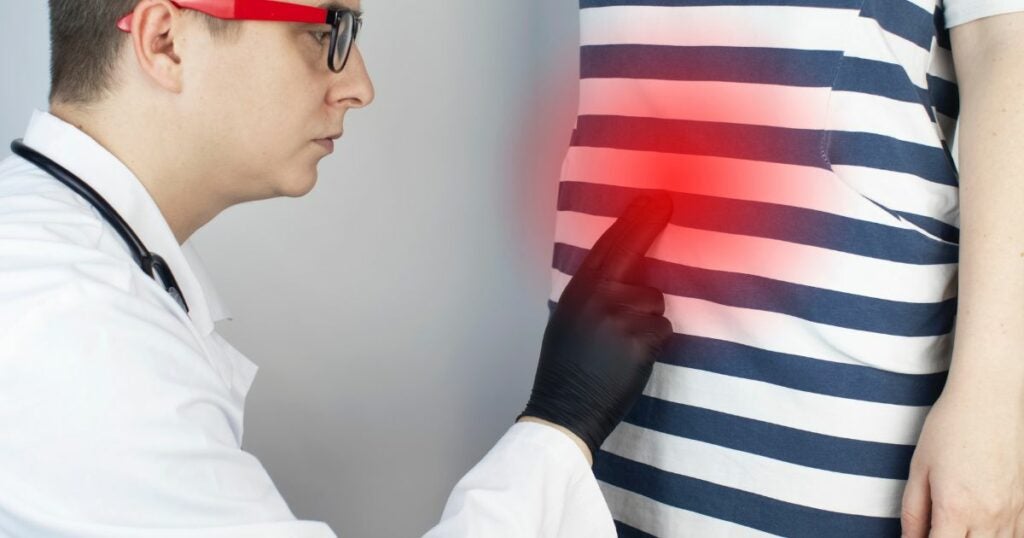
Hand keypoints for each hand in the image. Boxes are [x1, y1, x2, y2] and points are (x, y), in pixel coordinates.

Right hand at [519, 192, 673, 459]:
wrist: (565, 409)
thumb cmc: (566, 370)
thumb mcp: (569, 320)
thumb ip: (594, 295)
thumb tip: (625, 275)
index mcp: (577, 291)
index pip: (607, 245)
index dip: (631, 219)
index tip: (650, 198)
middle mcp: (597, 295)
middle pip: (631, 249)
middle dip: (649, 222)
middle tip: (666, 201)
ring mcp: (618, 315)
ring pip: (654, 300)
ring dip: (648, 319)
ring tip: (624, 346)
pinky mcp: (640, 338)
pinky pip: (662, 328)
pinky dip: (654, 343)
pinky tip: (632, 359)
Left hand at [901, 382, 1023, 536]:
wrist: (991, 398)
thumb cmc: (949, 427)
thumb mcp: (919, 467)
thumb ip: (913, 510)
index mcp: (955, 507)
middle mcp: (988, 515)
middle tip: (938, 529)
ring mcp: (1013, 512)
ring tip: (959, 527)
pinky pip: (1017, 536)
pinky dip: (999, 537)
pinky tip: (983, 529)